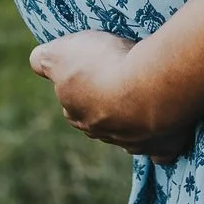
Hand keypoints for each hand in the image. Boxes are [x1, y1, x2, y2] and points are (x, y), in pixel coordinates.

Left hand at [30, 30, 182, 156]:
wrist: (149, 85)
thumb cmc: (106, 65)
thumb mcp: (63, 52)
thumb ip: (44, 59)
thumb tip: (37, 61)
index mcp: (77, 113)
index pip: (74, 102)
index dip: (84, 83)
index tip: (98, 65)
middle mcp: (101, 132)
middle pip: (100, 119)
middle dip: (108, 104)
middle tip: (124, 77)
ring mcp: (132, 142)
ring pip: (129, 133)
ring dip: (135, 118)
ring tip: (148, 93)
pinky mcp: (162, 146)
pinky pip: (160, 151)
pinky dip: (162, 144)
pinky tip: (166, 135)